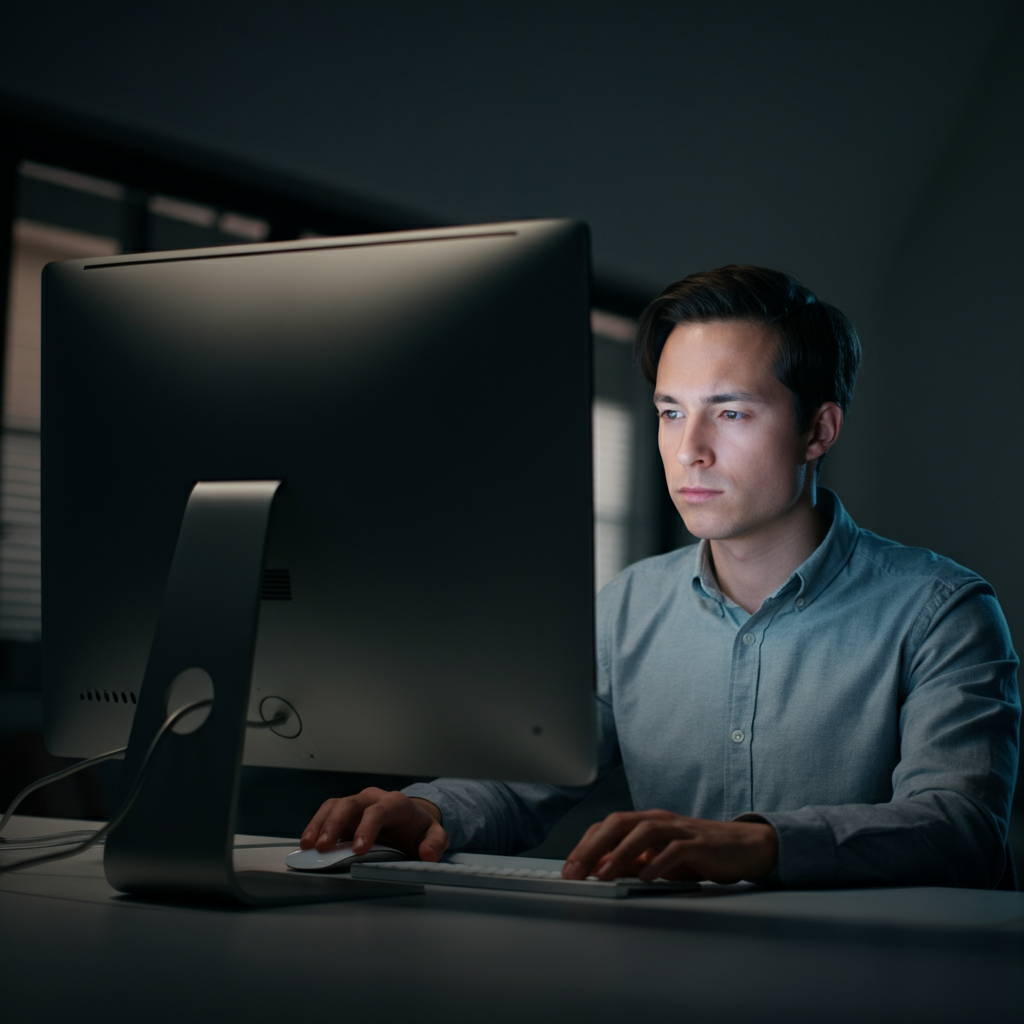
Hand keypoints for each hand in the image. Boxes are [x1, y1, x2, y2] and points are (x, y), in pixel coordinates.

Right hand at [299, 788, 448, 861]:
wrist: (410, 820)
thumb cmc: (419, 829)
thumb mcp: (434, 835)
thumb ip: (435, 844)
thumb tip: (427, 854)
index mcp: (396, 803)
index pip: (380, 810)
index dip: (367, 827)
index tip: (358, 850)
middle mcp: (373, 798)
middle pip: (351, 804)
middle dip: (336, 824)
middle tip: (324, 847)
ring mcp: (356, 804)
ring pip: (334, 806)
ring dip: (320, 824)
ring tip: (308, 845)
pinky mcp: (344, 813)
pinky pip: (326, 814)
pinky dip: (315, 826)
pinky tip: (307, 843)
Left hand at [561, 810, 777, 883]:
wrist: (742, 847)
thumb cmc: (697, 853)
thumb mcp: (659, 859)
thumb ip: (633, 862)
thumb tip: (601, 872)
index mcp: (646, 821)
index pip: (608, 826)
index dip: (586, 844)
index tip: (569, 868)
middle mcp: (659, 820)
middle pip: (619, 823)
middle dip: (594, 846)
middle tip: (576, 871)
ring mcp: (679, 830)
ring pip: (644, 832)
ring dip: (621, 853)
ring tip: (605, 873)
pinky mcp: (699, 843)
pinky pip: (675, 849)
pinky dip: (658, 861)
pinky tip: (646, 876)